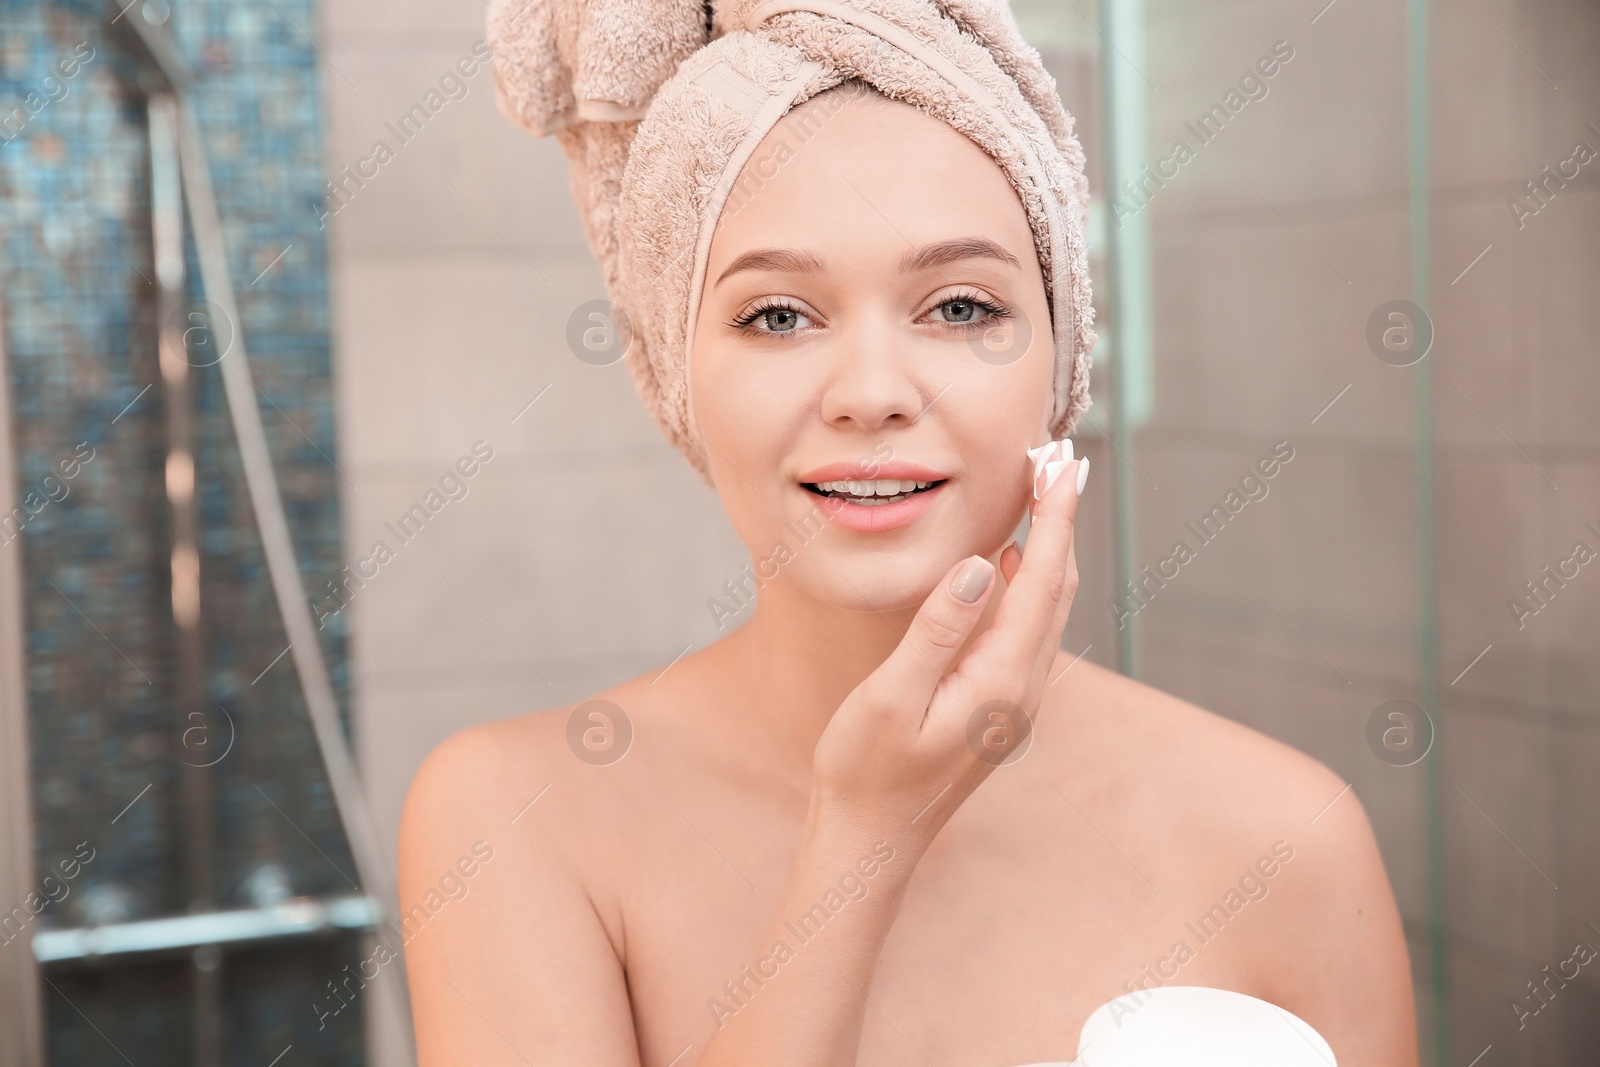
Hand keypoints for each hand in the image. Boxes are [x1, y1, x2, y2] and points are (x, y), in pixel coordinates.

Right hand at [810, 453, 1083, 843]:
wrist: (870, 838)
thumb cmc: (866, 771)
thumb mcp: (891, 698)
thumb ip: (938, 630)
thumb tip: (983, 565)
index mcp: (1001, 681)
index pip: (1043, 580)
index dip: (1054, 516)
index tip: (1061, 462)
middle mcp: (1022, 688)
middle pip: (1058, 585)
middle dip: (1061, 519)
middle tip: (1057, 457)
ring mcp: (1015, 698)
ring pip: (1049, 605)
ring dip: (1050, 545)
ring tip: (1044, 491)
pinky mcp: (998, 702)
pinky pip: (1029, 626)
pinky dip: (1032, 579)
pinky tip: (1016, 557)